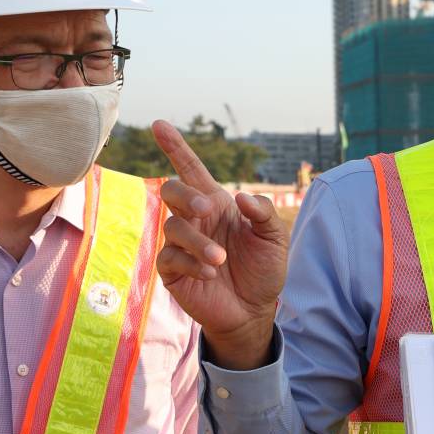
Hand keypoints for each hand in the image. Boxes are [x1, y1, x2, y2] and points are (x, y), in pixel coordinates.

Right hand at [153, 119, 290, 369]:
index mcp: (216, 204)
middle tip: (208, 209)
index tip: (159, 124)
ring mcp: (180, 244)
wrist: (255, 309)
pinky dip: (191, 264)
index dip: (175, 146)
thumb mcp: (274, 238)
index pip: (191, 169)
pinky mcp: (172, 270)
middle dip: (187, 196)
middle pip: (172, 191)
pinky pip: (170, 258)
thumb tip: (241, 196)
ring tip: (221, 261)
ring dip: (197, 242)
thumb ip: (263, 212)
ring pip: (172, 228)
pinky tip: (210, 274)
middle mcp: (194, 219)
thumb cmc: (263, 268)